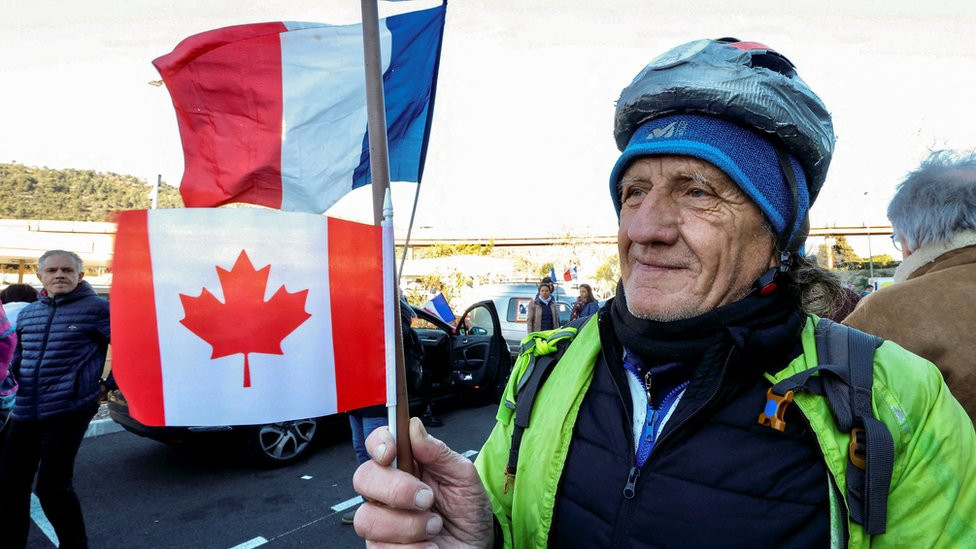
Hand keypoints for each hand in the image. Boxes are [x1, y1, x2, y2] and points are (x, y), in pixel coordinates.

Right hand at [352, 417, 494, 547]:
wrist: (477, 546)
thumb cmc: (468, 510)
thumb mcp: (464, 478)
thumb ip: (439, 453)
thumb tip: (414, 427)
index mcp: (406, 466)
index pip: (377, 444)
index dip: (378, 443)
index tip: (390, 451)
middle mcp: (388, 492)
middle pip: (364, 478)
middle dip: (396, 489)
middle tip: (426, 498)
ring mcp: (382, 521)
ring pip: (368, 518)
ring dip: (408, 525)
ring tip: (434, 526)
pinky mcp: (383, 548)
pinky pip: (380, 548)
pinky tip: (428, 545)